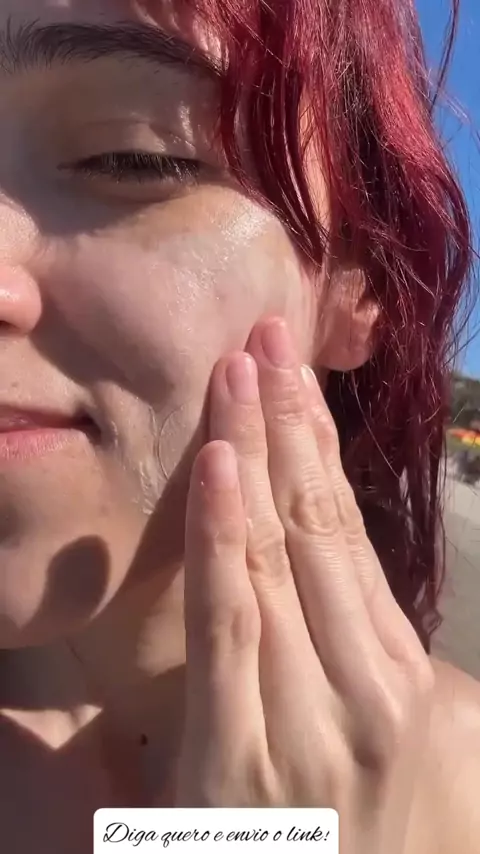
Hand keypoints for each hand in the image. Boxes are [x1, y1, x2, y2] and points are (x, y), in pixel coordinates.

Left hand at [176, 317, 433, 853]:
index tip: (295, 374)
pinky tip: (222, 465)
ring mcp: (302, 715)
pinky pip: (232, 625)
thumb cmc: (392, 849)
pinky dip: (226, 539)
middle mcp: (361, 681)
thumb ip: (394, 667)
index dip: (320, 445)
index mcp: (400, 675)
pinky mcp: (235, 757)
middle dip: (289, 421)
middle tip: (266, 336)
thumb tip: (362, 593)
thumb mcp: (425, 754)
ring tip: (239, 369)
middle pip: (316, 522)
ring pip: (276, 554)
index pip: (349, 530)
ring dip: (256, 450)